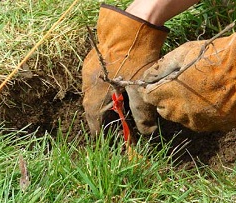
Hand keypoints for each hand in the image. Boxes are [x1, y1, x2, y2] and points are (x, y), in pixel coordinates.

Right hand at [82, 4, 167, 136]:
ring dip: (100, 103)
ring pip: (91, 93)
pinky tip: (113, 87)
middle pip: (90, 107)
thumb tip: (147, 132)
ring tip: (112, 107)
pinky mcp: (93, 60)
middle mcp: (88, 84)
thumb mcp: (141, 91)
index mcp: (96, 95)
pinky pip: (94, 81)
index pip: (93, 119)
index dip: (98, 131)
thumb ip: (142, 114)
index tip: (101, 139)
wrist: (128, 29)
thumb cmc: (134, 62)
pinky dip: (102, 89)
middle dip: (99, 118)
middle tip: (110, 125)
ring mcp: (88, 71)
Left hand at [139, 26, 235, 131]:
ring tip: (199, 93)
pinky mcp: (213, 126)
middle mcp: (180, 112)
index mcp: (169, 93)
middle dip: (167, 100)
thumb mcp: (183, 53)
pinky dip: (202, 114)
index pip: (148, 97)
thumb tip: (145, 77)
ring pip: (182, 118)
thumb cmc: (212, 57)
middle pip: (164, 110)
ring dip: (184, 109)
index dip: (153, 90)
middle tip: (181, 87)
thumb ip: (160, 67)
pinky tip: (212, 100)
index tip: (160, 84)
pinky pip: (201, 122)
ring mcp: (197, 121)